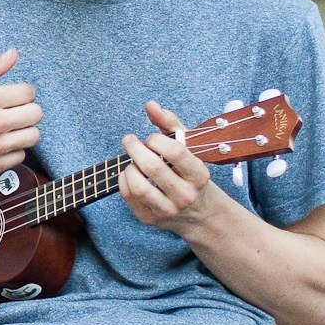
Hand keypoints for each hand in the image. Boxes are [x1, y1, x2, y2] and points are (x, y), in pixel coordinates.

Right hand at [0, 48, 42, 179]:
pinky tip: (1, 142)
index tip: (13, 94)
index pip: (28, 92)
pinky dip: (14, 149)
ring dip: (24, 129)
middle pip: (36, 114)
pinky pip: (21, 156)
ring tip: (10, 126)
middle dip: (27, 108)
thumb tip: (13, 53)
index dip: (23, 91)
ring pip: (33, 136)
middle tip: (13, 109)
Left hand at [119, 101, 217, 234]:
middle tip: (129, 140)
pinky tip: (130, 173)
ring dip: (129, 167)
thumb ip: (170, 124)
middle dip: (135, 148)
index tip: (151, 138)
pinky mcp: (151, 219)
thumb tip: (150, 105)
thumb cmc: (191, 175)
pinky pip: (128, 197)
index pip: (175, 151)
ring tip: (132, 161)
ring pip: (138, 187)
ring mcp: (167, 210)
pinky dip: (123, 180)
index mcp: (199, 175)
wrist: (201, 216)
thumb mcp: (189, 149)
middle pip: (153, 168)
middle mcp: (185, 195)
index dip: (157, 139)